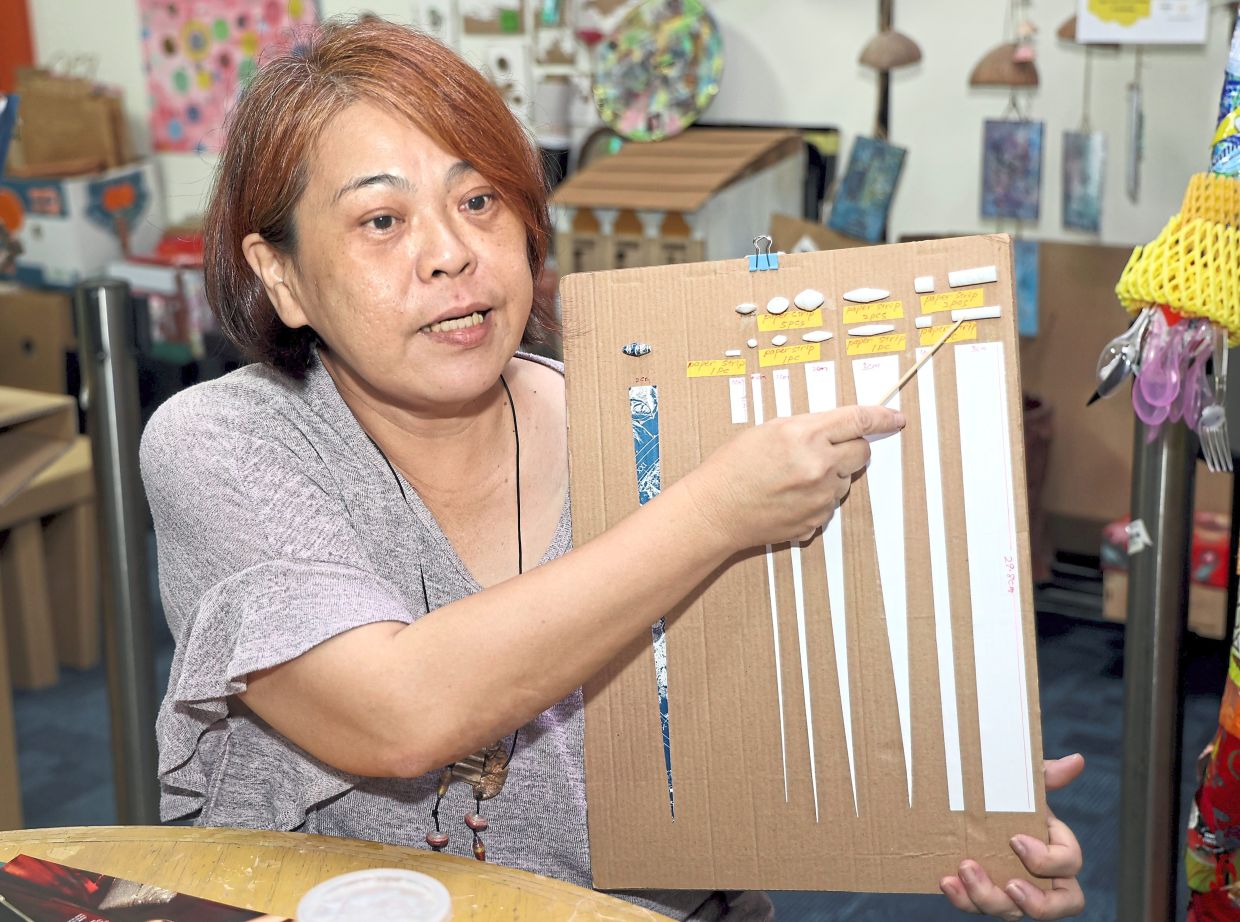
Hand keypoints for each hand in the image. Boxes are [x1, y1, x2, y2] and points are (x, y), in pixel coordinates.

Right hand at [684, 404, 905, 548]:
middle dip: (851, 448)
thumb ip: (809, 427)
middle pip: (862, 453)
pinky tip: (790, 496)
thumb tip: (840, 430)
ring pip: (846, 481)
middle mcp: (818, 466)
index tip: (896, 419)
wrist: (715, 509)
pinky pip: (830, 504)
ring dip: (831, 476)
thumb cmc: (734, 467)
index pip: (858, 421)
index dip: (882, 418)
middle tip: (826, 450)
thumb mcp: (770, 430)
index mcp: (805, 435)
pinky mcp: (816, 520)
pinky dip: (817, 498)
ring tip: (794, 477)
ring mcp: (819, 497)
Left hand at [939, 754, 1085, 919]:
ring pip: (1013, 912)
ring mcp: (1013, 893)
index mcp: (1056, 849)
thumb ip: (1045, 775)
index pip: (1070, 863)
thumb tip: (1076, 760)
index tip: (1015, 839)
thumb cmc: (1005, 798)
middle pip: (1059, 905)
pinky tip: (946, 881)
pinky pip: (977, 907)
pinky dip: (962, 898)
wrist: (966, 807)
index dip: (1049, 859)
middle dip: (1037, 903)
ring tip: (964, 870)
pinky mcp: (984, 897)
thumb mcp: (1022, 784)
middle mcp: (1042, 878)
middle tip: (1011, 884)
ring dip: (988, 896)